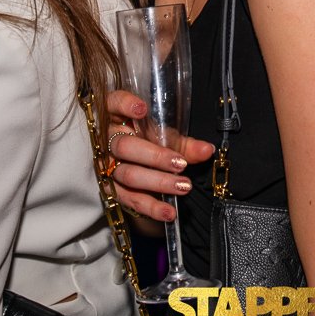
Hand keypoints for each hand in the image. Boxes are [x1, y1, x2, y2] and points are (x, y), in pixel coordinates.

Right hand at [105, 89, 213, 222]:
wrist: (130, 167)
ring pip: (127, 174)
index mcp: (117, 116)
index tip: (142, 109)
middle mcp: (108, 140)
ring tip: (183, 186)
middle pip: (125, 146)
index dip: (125, 105)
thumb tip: (207, 150)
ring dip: (158, 181)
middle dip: (155, 156)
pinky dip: (151, 206)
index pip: (113, 103)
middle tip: (180, 164)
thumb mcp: (164, 138)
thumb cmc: (147, 143)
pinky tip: (169, 211)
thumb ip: (185, 144)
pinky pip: (130, 199)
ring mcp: (107, 166)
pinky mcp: (111, 189)